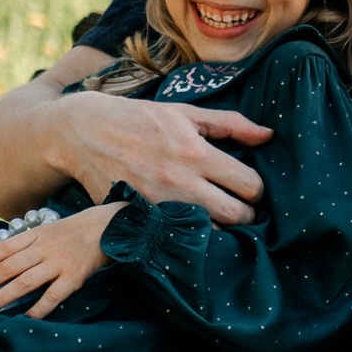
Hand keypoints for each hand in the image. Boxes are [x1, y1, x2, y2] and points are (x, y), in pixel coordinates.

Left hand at [0, 204, 121, 319]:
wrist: (106, 228)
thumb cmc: (71, 232)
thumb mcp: (46, 230)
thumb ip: (25, 243)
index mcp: (35, 236)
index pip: (5, 248)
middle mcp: (44, 249)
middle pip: (9, 267)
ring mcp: (58, 264)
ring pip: (25, 282)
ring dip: (3, 297)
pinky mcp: (73, 278)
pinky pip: (52, 296)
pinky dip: (37, 308)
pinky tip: (24, 318)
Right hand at [39, 91, 273, 225]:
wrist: (84, 131)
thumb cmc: (140, 119)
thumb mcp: (185, 112)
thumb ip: (230, 124)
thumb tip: (268, 135)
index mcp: (196, 152)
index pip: (248, 184)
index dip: (256, 190)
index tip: (250, 189)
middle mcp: (179, 181)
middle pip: (235, 215)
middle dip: (245, 215)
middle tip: (240, 210)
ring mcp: (158, 203)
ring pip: (208, 233)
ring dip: (218, 228)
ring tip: (216, 218)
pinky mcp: (138, 217)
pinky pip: (174, 238)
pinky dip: (186, 236)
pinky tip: (188, 226)